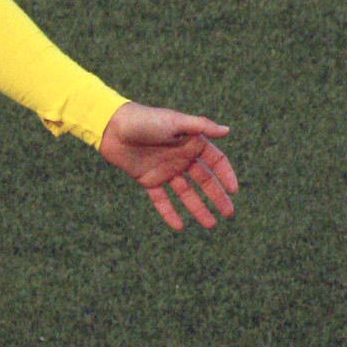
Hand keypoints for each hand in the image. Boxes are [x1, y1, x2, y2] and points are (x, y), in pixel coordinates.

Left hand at [99, 102, 236, 231]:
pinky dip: (169, 213)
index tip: (234, 191)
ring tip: (211, 225)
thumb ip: (200, 126)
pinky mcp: (148, 180)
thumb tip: (227, 130)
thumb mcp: (175, 121)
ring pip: (186, 193)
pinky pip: (161, 200)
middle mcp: (181, 157)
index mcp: (191, 142)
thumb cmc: (146, 119)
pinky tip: (179, 227)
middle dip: (217, 197)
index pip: (216, 161)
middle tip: (229, 213)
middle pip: (204, 181)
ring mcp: (165, 170)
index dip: (226, 175)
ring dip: (198, 209)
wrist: (113, 127)